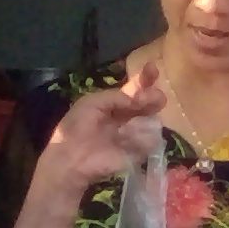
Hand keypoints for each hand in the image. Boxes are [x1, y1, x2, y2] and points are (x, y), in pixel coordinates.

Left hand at [35, 69, 167, 201]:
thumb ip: (117, 97)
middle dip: (152, 96)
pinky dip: (146, 136)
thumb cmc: (77, 128)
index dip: (144, 79)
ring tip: (150, 108)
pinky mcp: (136, 154)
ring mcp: (132, 136)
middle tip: (157, 96)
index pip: (133, 90)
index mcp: (113, 105)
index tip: (152, 68)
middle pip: (145, 104)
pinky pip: (148, 143)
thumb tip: (139, 98)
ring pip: (150, 121)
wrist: (71, 159)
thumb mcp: (92, 102)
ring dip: (149, 113)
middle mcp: (125, 118)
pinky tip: (135, 133)